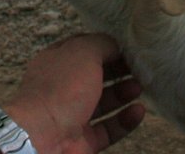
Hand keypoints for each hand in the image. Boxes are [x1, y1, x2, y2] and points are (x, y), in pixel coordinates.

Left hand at [5, 33, 145, 153]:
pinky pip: (108, 128)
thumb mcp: (83, 53)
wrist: (43, 136)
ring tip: (141, 86)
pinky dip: (124, 120)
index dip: (105, 45)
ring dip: (123, 93)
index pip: (83, 48)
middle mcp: (63, 87)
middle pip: (95, 75)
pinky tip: (139, 111)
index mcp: (56, 62)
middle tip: (139, 67)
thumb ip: (102, 44)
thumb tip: (117, 45)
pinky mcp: (83, 140)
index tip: (128, 46)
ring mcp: (72, 115)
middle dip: (118, 70)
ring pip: (103, 102)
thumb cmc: (61, 88)